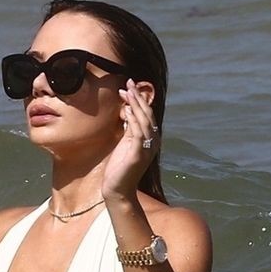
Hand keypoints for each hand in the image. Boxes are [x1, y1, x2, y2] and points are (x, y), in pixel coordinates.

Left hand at [101, 78, 156, 201]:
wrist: (118, 189)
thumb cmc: (120, 167)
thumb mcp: (125, 143)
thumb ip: (129, 128)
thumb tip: (128, 110)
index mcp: (150, 139)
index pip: (147, 114)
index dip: (139, 98)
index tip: (129, 85)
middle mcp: (152, 142)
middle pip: (147, 114)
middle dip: (138, 97)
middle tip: (129, 82)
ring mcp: (147, 148)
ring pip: (143, 120)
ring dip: (135, 104)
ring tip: (126, 90)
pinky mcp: (138, 154)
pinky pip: (137, 132)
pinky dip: (133, 119)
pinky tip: (126, 109)